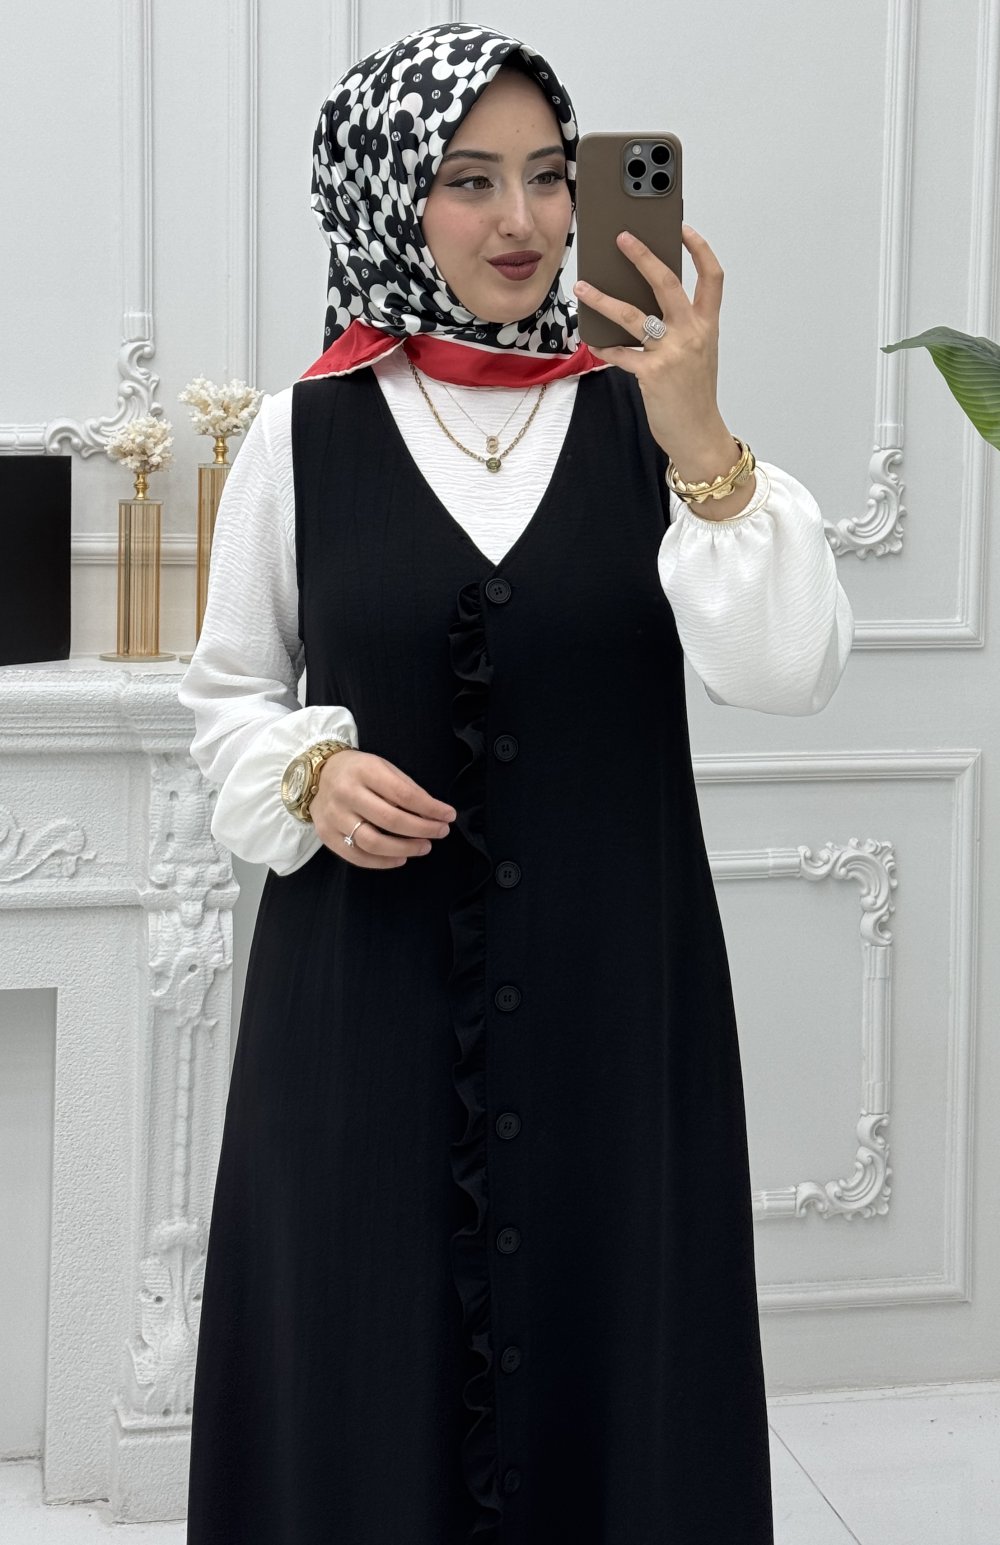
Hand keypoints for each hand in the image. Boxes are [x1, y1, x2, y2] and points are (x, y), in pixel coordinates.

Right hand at [311, 749, 455, 869]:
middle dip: (422, 829)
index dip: (430, 808)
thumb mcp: (382, 767)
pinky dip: (382, 862)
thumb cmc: (358, 771)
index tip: (448, 816)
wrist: (316, 775)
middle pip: (390, 820)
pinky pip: (356, 856)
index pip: (403, 794)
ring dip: (404, 848)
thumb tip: (433, 813)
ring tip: (424, 847)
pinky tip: (400, 858)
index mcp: (364, 771)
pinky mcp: (327, 835)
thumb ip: (405, 788)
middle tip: (440, 833)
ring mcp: (334, 816)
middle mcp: (347, 793)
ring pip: (373, 842)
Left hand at [574, 224, 735, 475]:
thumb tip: (644, 303)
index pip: (712, 277)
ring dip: (603, 299)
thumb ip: (679, 328)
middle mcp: (692, 334)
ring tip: (582, 287)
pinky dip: (603, 346)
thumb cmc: (694, 394)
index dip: (699, 249)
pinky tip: (593, 340)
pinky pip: (620, 353)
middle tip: (622, 237)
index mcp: (706, 325)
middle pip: (667, 283)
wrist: (698, 434)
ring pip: (633, 315)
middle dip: (643, 256)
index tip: (683, 228)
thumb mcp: (697, 354)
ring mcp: (672, 353)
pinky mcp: (652, 373)